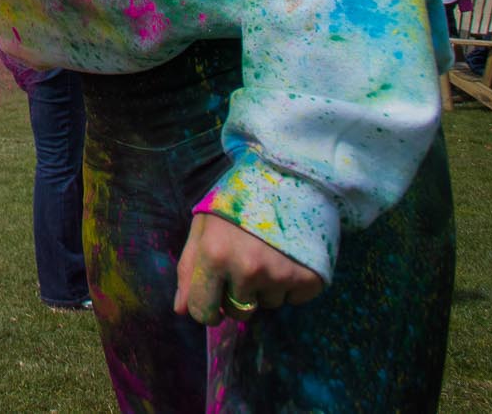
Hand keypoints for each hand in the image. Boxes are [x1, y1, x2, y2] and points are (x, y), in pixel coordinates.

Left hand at [174, 213, 323, 325]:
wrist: (290, 177)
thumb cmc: (239, 200)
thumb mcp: (204, 225)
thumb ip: (189, 268)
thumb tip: (182, 310)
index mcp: (214, 254)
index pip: (202, 312)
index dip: (206, 307)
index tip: (213, 298)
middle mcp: (246, 269)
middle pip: (238, 313)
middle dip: (237, 295)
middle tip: (244, 261)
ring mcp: (279, 275)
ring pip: (267, 305)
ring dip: (266, 287)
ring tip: (268, 252)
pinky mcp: (308, 279)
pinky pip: (294, 300)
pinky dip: (290, 284)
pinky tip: (288, 256)